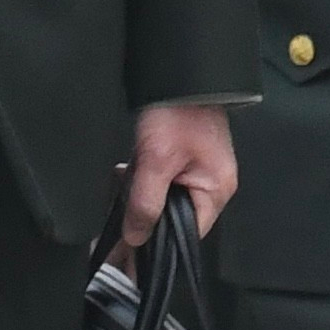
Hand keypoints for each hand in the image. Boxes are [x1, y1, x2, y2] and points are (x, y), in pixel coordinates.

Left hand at [118, 102, 238, 248]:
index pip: (186, 235)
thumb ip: (145, 203)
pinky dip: (141, 182)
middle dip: (143, 220)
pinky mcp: (183, 159)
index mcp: (215, 191)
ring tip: (118, 193)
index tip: (130, 256)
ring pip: (163, 201)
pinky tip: (124, 175)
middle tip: (114, 231)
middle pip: (174, 220)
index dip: (158, 245)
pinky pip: (161, 183)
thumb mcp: (156, 161)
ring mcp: (197, 171)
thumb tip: (135, 237)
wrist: (179, 74)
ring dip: (138, 198)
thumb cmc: (178, 111)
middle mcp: (211, 185)